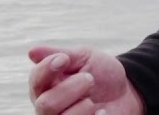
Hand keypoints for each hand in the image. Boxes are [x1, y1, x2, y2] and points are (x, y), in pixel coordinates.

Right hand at [27, 45, 144, 114]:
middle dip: (72, 89)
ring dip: (83, 106)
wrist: (126, 92)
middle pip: (46, 104)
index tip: (64, 59)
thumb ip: (62, 54)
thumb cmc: (100, 73)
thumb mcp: (85, 57)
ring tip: (92, 99)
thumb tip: (32, 51)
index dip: (46, 69)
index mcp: (47, 85)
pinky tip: (101, 112)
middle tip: (89, 79)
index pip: (36, 80)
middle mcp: (48, 106)